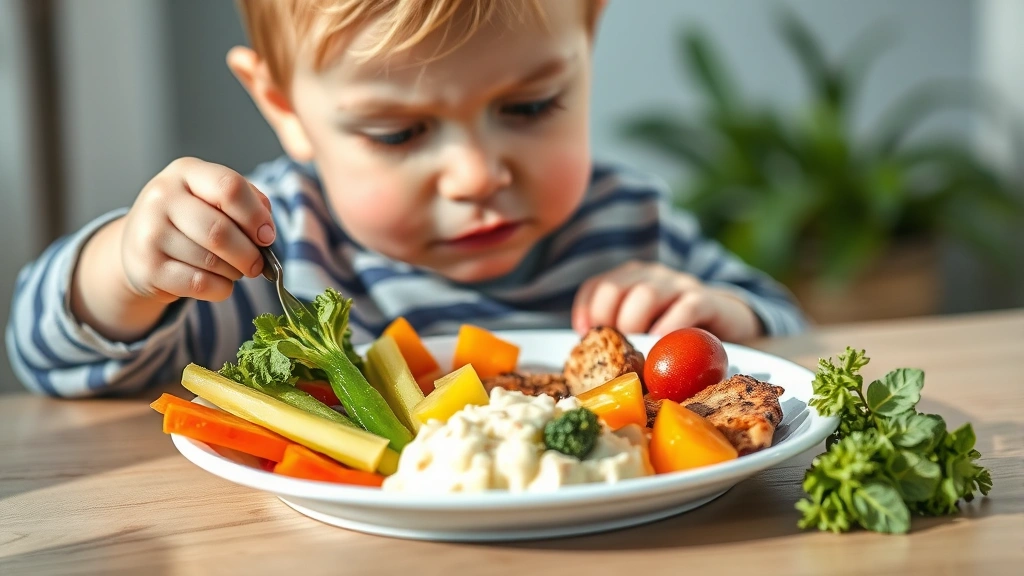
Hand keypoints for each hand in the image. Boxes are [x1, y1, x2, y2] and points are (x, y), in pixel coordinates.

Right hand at [70, 158, 275, 341]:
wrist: (138, 246)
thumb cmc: (190, 219)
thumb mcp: (214, 197)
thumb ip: (247, 203)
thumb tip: (266, 230)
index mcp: (186, 172)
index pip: (229, 187)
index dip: (256, 216)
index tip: (267, 236)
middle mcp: (162, 197)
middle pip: (220, 231)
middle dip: (249, 254)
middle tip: (257, 264)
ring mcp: (150, 233)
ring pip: (212, 261)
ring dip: (234, 272)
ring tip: (233, 269)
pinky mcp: (147, 268)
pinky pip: (199, 284)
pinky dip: (221, 288)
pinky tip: (219, 282)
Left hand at [571, 261, 761, 341]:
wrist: (728, 326)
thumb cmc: (676, 333)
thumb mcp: (645, 330)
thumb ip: (621, 334)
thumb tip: (591, 354)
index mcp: (631, 280)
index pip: (597, 286)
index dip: (585, 309)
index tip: (583, 334)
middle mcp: (651, 276)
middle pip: (616, 287)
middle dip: (608, 319)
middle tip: (616, 346)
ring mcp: (679, 285)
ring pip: (647, 294)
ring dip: (635, 324)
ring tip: (638, 349)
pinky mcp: (706, 299)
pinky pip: (686, 307)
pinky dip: (670, 327)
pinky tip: (663, 345)